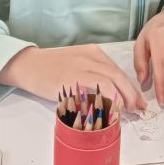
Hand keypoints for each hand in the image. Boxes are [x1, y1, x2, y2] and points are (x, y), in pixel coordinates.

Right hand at [0, 45, 145, 110]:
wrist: (27, 65)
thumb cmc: (51, 67)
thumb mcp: (77, 62)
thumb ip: (94, 73)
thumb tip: (114, 94)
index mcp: (93, 52)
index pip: (118, 71)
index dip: (130, 87)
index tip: (136, 100)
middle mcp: (89, 58)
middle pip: (118, 76)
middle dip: (131, 94)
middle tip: (136, 108)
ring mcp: (79, 68)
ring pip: (109, 83)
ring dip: (120, 99)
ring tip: (124, 112)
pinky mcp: (69, 81)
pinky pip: (92, 91)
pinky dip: (103, 102)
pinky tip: (107, 111)